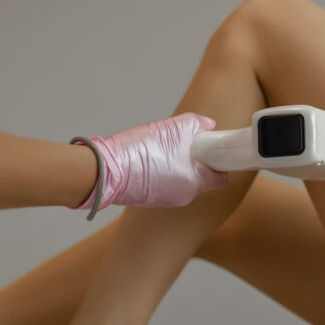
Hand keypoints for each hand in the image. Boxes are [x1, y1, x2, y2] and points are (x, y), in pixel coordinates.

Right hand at [73, 112, 227, 209]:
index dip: (219, 161)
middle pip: (201, 177)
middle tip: (184, 143)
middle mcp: (185, 196)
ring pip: (182, 179)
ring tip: (162, 149)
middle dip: (196, 159)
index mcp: (196, 182)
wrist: (102, 171)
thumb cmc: (138, 152)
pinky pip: (166, 183)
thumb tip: (208, 125)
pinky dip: (163, 171)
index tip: (211, 148)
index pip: (221, 177)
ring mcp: (167, 199)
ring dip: (178, 164)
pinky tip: (149, 158)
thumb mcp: (173, 129)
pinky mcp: (151, 198)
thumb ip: (197, 124)